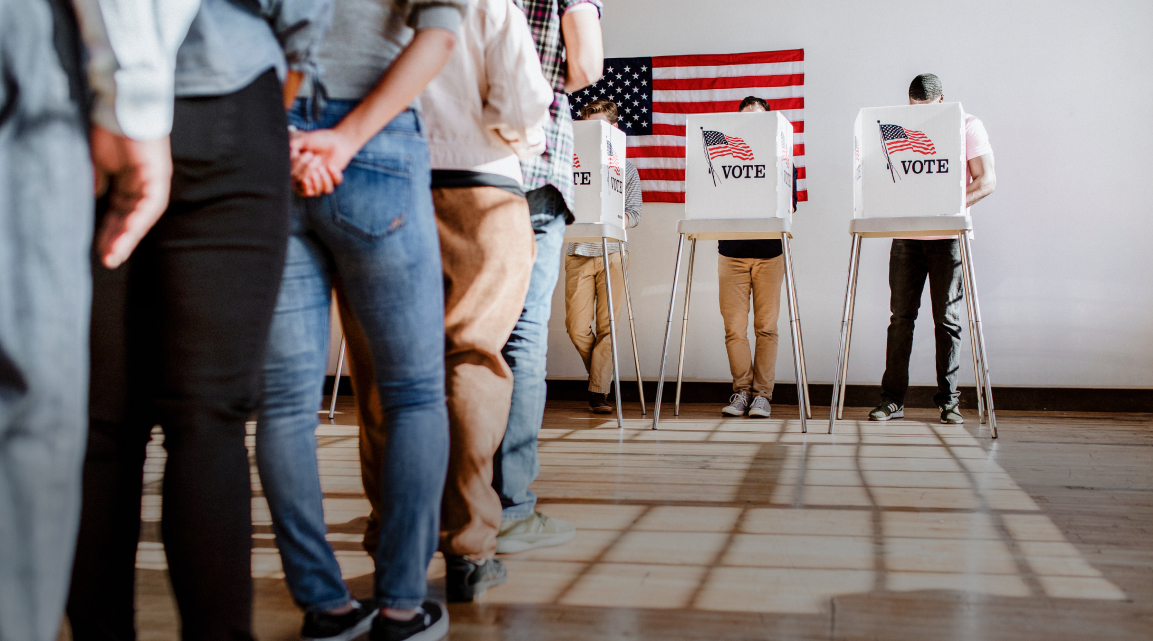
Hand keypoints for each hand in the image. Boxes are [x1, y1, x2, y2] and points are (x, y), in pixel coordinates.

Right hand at [91, 125, 173, 268]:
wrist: (119, 103)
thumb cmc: (108, 128)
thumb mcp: (98, 162)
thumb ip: (99, 182)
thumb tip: (94, 199)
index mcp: (131, 182)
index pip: (121, 213)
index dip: (110, 232)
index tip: (100, 251)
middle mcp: (144, 184)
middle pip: (131, 218)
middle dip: (118, 240)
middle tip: (107, 261)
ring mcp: (153, 180)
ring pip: (141, 217)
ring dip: (127, 237)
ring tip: (113, 256)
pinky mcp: (157, 175)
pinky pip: (149, 204)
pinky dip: (137, 220)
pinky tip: (126, 236)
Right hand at [289, 128, 356, 196]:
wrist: (337, 140)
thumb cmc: (318, 139)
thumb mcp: (303, 140)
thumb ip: (293, 145)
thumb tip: (290, 154)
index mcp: (297, 170)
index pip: (292, 179)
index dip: (296, 170)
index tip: (301, 155)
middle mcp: (307, 178)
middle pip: (303, 188)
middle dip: (307, 172)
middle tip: (315, 157)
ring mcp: (319, 181)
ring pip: (317, 192)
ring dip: (319, 180)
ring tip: (322, 166)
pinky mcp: (331, 181)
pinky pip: (330, 188)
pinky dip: (331, 177)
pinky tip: (331, 166)